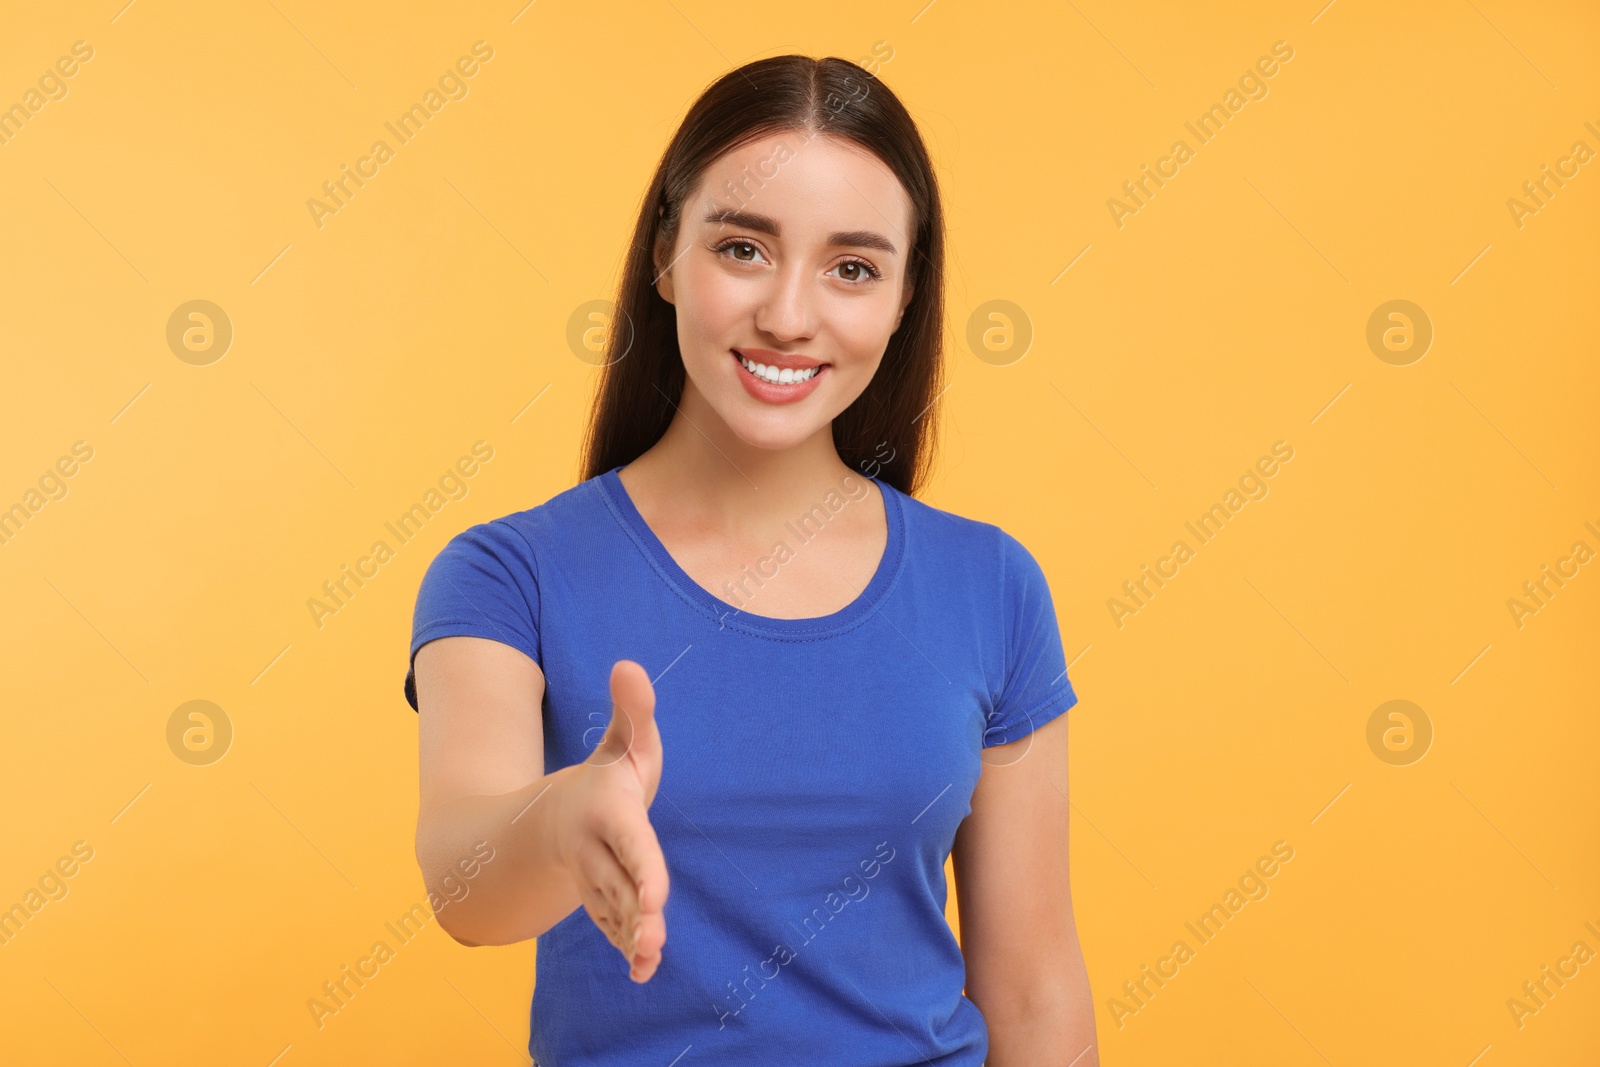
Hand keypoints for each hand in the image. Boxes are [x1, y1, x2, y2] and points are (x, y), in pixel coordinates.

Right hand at [552, 659, 668, 981]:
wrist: (556, 821)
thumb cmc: (606, 779)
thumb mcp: (621, 744)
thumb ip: (631, 711)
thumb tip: (628, 664)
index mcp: (607, 813)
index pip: (629, 842)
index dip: (643, 868)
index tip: (657, 895)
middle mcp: (596, 851)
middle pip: (618, 885)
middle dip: (637, 913)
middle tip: (654, 937)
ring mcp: (595, 881)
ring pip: (614, 914)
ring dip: (632, 938)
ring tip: (651, 961)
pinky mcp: (602, 903)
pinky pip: (611, 928)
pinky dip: (626, 949)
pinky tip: (644, 972)